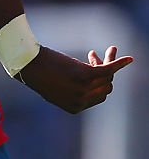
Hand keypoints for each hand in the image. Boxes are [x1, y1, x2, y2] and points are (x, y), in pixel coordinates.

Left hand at [18, 45, 132, 114]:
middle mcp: (81, 101)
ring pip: (108, 77)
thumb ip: (72, 90)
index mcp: (75, 108)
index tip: (94, 67)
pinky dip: (119, 63)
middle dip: (106, 73)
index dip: (100, 84)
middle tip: (95, 56)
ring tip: (109, 50)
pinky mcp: (85, 75)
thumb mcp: (57, 88)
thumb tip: (90, 82)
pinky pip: (108, 69)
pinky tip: (129, 58)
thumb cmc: (40, 75)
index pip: (99, 98)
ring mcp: (84, 89)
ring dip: (109, 61)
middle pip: (106, 87)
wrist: (29, 66)